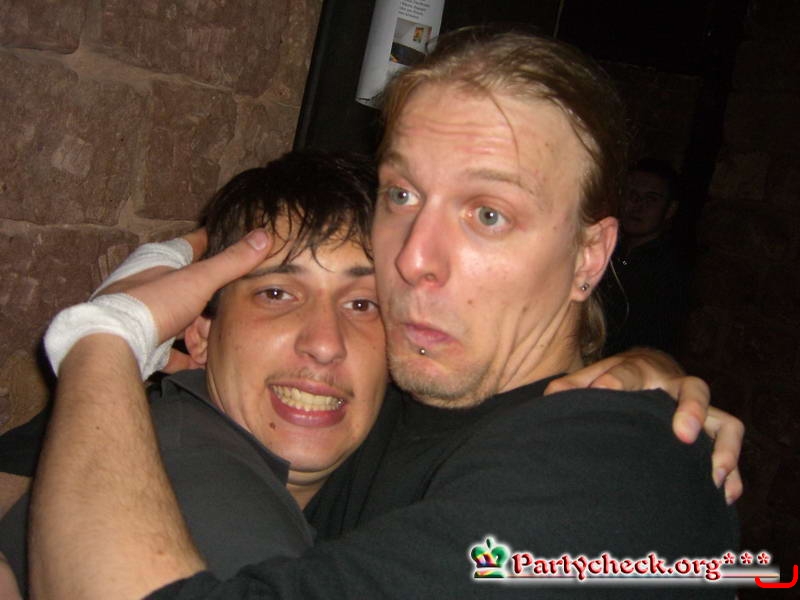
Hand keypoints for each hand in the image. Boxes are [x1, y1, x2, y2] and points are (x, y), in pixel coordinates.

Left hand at [97, 229, 271, 371]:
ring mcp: (144, 312)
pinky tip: (200, 362)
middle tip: (234, 303)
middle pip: (188, 283)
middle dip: (212, 295)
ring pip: (179, 315)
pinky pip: (169, 348)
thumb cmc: (155, 303)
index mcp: (160, 258)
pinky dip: (186, 355)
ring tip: (219, 335)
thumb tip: (265, 235)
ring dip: (199, 327)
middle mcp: (149, 281)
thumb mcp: (199, 279)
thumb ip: (232, 261)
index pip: (194, 242)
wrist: (112, 346)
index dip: (217, 241)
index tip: (239, 244)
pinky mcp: (141, 341)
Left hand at [546, 347, 743, 503]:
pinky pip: (732, 451)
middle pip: (694, 388)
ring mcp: (699, 410)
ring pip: (725, 420)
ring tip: (712, 473)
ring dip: (723, 446)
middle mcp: (674, 386)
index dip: (615, 382)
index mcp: (639, 370)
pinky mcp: (714, 432)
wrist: (648, 369)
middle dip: (690, 409)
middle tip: (682, 433)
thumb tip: (550, 398)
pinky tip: (723, 494)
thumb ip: (573, 388)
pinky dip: (732, 472)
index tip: (604, 393)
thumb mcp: (593, 377)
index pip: (628, 373)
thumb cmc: (615, 380)